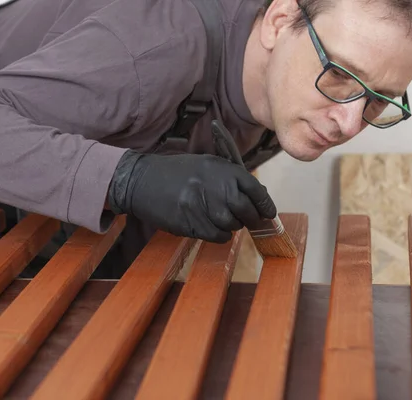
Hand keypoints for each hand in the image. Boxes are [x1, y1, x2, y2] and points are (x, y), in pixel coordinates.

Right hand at [107, 150, 276, 242]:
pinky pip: (218, 236)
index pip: (255, 190)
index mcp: (222, 169)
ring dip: (233, 226)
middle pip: (247, 211)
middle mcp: (215, 186)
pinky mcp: (191, 223)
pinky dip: (220, 235)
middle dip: (252, 219)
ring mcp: (203, 206)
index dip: (265, 204)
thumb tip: (259, 199)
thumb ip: (231, 179)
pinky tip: (212, 226)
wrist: (142, 181)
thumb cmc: (178, 173)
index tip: (268, 213)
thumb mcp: (207, 165)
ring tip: (222, 218)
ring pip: (233, 225)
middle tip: (249, 221)